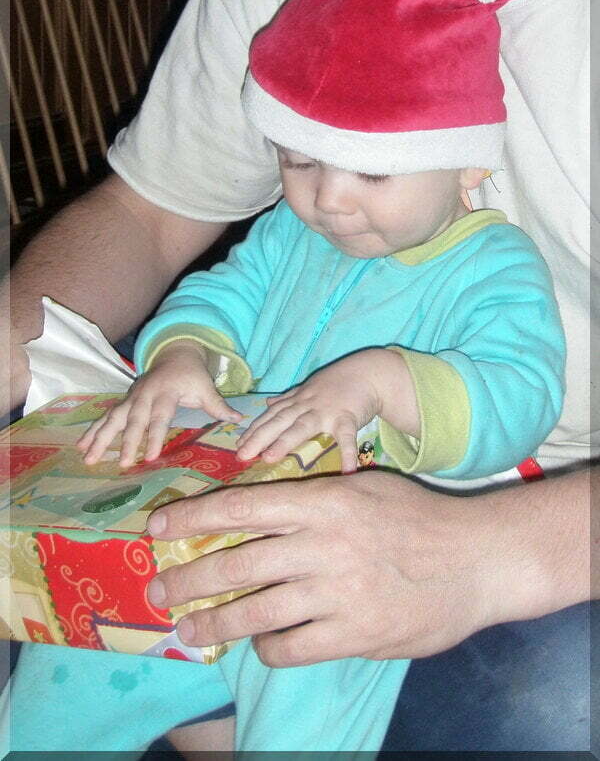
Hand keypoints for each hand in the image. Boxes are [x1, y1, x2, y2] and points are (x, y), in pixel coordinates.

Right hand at [77, 340, 241, 465]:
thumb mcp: (206, 386)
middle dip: (126, 442)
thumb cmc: (192, 375)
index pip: (159, 417)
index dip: (154, 436)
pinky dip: (92, 432)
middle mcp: (144, 395)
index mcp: (165, 392)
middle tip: (122, 464)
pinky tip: (80, 448)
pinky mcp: (123, 402)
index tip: (150, 457)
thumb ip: (218, 405)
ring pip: (112, 419)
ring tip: (88, 458)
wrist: (174, 353)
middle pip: (133, 420)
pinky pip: (105, 418)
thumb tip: (238, 419)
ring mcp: (130, 398)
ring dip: (100, 438)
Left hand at [144, 471, 512, 666]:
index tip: (158, 528)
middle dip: (189, 577)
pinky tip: (260, 645)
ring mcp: (338, 591)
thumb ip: (311, 501)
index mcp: (324, 499)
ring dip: (214, 621)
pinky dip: (267, 648)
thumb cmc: (417, 517)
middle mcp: (323, 543)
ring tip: (187, 628)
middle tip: (159, 589)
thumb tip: (254, 518)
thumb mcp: (363, 488)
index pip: (242, 506)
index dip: (193, 517)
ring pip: (255, 610)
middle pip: (237, 561)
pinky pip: (291, 646)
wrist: (478, 558)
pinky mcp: (355, 634)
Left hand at [236, 352, 381, 472]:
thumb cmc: (339, 383)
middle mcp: (307, 405)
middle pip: (279, 421)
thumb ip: (288, 398)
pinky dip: (347, 453)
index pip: (271, 416)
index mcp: (297, 400)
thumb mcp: (309, 388)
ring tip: (269, 458)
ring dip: (285, 442)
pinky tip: (347, 472)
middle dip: (258, 438)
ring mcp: (326, 411)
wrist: (369, 373)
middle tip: (241, 455)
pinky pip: (347, 437)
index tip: (238, 445)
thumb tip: (267, 403)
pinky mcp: (348, 417)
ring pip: (302, 427)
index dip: (254, 430)